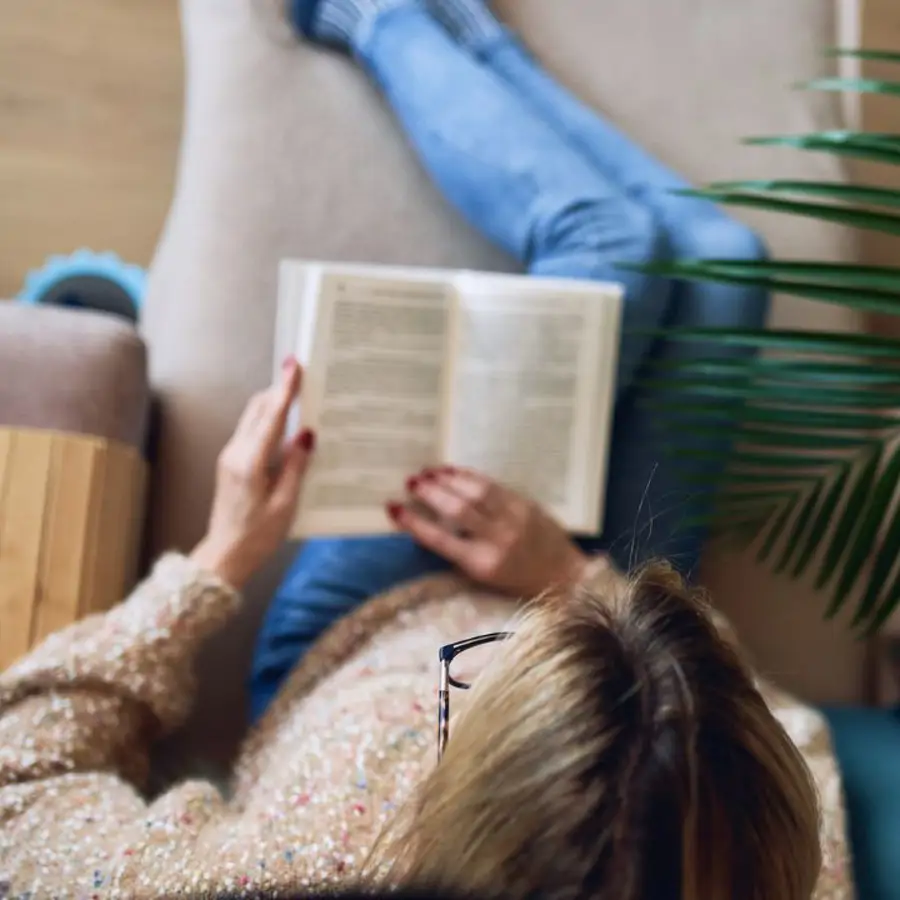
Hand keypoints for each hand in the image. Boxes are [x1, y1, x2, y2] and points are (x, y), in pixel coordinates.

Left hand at [191, 358, 314, 588]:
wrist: (224, 556)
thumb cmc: (258, 536)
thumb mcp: (285, 505)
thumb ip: (295, 467)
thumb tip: (307, 434)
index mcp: (250, 462)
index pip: (270, 417)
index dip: (284, 389)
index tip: (295, 366)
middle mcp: (235, 452)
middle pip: (257, 409)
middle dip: (278, 388)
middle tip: (300, 372)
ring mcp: (230, 456)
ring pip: (252, 417)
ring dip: (272, 402)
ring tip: (296, 391)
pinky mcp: (231, 463)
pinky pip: (251, 431)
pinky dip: (268, 419)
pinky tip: (285, 422)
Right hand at [388, 467, 589, 596]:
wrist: (564, 576)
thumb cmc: (519, 581)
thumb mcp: (485, 578)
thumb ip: (459, 554)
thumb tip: (427, 530)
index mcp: (482, 564)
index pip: (439, 540)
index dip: (414, 523)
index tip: (394, 508)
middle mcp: (496, 540)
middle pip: (456, 509)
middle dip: (430, 493)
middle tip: (411, 482)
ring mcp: (513, 519)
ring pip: (474, 492)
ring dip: (447, 479)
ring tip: (428, 472)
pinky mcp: (525, 504)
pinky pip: (493, 486)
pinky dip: (470, 477)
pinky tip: (453, 472)